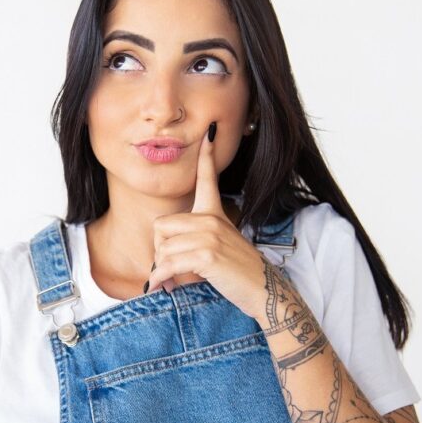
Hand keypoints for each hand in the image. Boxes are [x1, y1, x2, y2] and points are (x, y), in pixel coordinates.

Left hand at [145, 121, 269, 320]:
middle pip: (161, 227)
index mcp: (214, 214)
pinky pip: (167, 265)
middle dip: (159, 251)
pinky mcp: (207, 255)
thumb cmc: (238, 271)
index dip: (207, 156)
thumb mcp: (219, 246)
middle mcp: (211, 220)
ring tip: (171, 280)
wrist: (262, 290)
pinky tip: (163, 287)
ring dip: (160, 270)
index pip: (208, 179)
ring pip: (162, 249)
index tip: (210, 132)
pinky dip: (161, 279)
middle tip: (167, 267)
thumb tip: (161, 257)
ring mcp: (210, 236)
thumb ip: (194, 241)